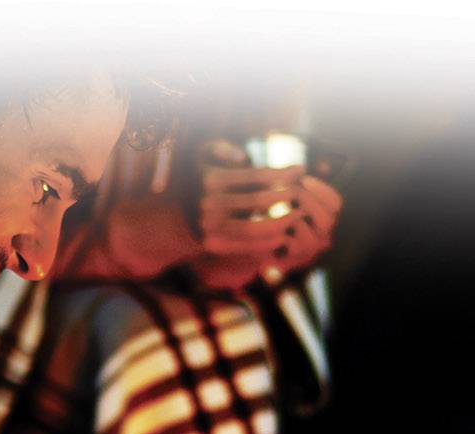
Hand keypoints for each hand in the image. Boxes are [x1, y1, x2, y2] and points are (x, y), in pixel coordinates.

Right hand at [189, 139, 340, 290]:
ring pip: (256, 226)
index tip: (302, 169)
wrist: (170, 215)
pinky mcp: (213, 244)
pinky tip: (283, 234)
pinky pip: (247, 244)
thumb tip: (243, 156)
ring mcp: (211, 226)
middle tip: (303, 192)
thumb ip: (221, 148)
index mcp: (211, 179)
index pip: (256, 175)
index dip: (283, 172)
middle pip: (260, 200)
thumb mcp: (202, 156)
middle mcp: (210, 203)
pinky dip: (267, 241)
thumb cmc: (196, 178)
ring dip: (282, 221)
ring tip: (298, 214)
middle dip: (287, 195)